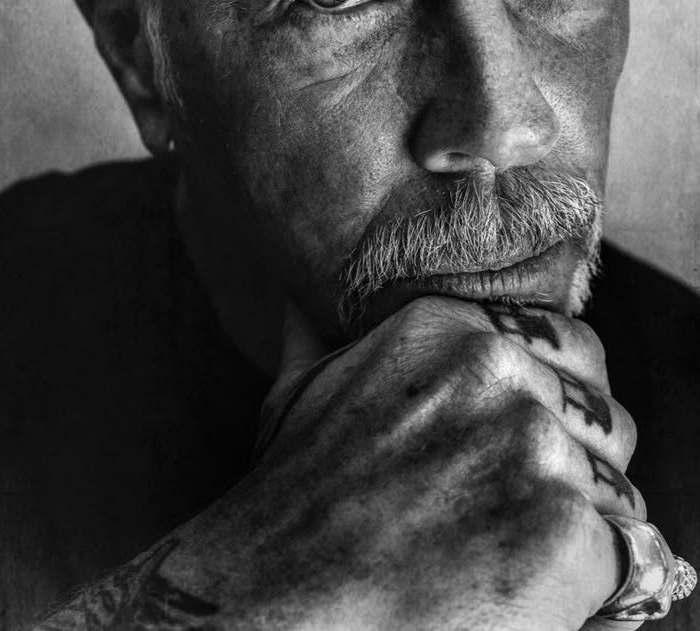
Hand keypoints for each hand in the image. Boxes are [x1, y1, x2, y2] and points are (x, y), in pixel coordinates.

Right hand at [172, 296, 645, 630]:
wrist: (278, 605)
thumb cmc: (289, 510)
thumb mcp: (298, 398)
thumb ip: (323, 342)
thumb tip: (297, 304)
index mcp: (444, 327)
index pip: (570, 346)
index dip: (562, 404)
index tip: (528, 449)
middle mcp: (496, 370)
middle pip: (603, 416)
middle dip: (578, 466)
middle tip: (515, 514)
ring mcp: (533, 445)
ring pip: (616, 489)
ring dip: (580, 528)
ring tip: (507, 556)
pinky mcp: (564, 528)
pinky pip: (626, 554)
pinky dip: (590, 586)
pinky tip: (521, 591)